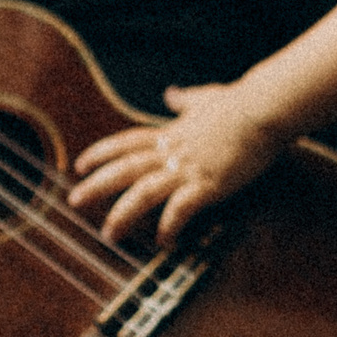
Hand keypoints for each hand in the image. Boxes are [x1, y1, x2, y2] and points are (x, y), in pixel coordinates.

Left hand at [69, 84, 288, 246]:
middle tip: (74, 201)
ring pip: (144, 191)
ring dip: (123, 214)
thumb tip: (171, 94)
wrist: (262, 109)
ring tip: (109, 234)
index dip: (101, 154)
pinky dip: (169, 225)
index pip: (126, 143)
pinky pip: (181, 208)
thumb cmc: (238, 103)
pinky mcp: (208, 183)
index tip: (80, 165)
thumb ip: (185, 100)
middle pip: (125, 168)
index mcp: (170, 133)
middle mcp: (172, 151)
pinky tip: (163, 242)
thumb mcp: (205, 98)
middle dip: (97, 186)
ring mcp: (188, 168)